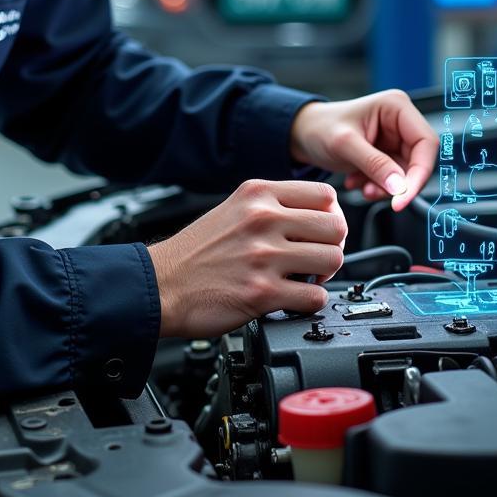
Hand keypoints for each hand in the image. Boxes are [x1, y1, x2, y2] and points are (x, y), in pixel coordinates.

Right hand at [147, 179, 346, 337]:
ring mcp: (263, 256)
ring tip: (305, 279)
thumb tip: (318, 217)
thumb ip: (272, 206)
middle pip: (335, 227)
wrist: (161, 286)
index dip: (331, 215)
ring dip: (324, 275)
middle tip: (316, 259)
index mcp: (257, 194)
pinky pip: (315, 297)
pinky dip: (310, 303)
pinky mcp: (263, 292)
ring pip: (333, 259)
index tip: (322, 230)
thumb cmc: (195, 252)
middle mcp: (262, 219)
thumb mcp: (233, 209)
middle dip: (331, 246)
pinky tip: (292, 299)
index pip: (325, 194)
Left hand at [290, 90, 437, 211]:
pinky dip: (377, 186)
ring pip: (406, 174)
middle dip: (398, 183)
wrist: (302, 135)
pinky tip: (355, 181)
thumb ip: (374, 164)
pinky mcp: (387, 154)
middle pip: (418, 161)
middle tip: (373, 193)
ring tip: (360, 186)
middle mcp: (400, 121)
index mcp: (396, 107)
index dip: (419, 172)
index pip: (425, 142)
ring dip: (384, 187)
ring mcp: (394, 139)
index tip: (403, 197)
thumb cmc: (320, 128)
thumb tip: (400, 188)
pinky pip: (393, 178)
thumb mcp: (345, 145)